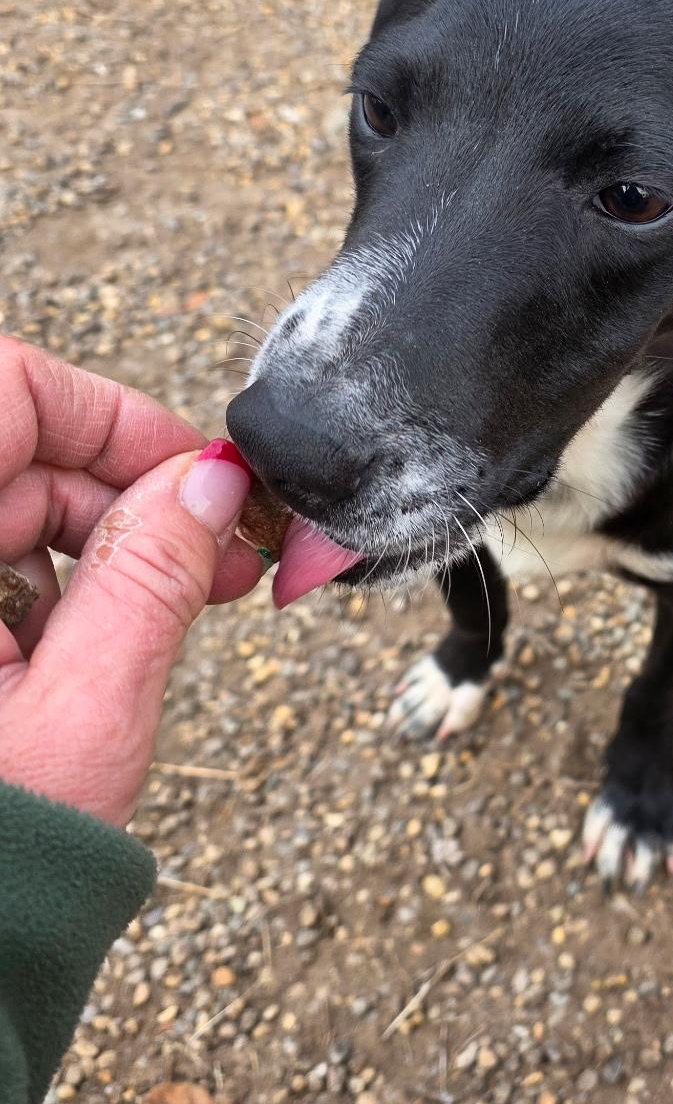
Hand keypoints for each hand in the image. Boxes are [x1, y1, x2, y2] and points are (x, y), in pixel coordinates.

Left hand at [0, 338, 263, 826]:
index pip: (5, 389)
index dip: (110, 416)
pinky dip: (38, 592)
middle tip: (220, 557)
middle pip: (9, 454)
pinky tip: (86, 654)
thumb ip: (152, 578)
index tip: (199, 475)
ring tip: (159, 624)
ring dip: (87, 549)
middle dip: (120, 496)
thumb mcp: (86, 713)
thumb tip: (211, 484)